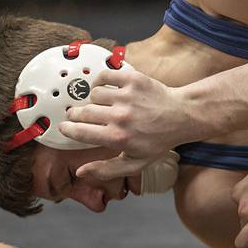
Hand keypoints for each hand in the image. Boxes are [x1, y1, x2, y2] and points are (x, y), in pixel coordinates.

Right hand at [60, 70, 188, 180]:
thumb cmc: (159, 140)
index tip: (65, 127)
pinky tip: (105, 87)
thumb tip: (81, 172)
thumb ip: (106, 169)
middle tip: (78, 115)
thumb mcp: (135, 162)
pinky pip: (105, 76)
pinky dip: (101, 80)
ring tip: (100, 104)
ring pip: (93, 94)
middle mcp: (120, 117)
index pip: (79, 132)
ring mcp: (126, 97)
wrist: (181, 116)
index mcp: (118, 138)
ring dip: (93, 99)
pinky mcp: (133, 80)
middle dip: (76, 114)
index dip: (68, 129)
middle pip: (82, 112)